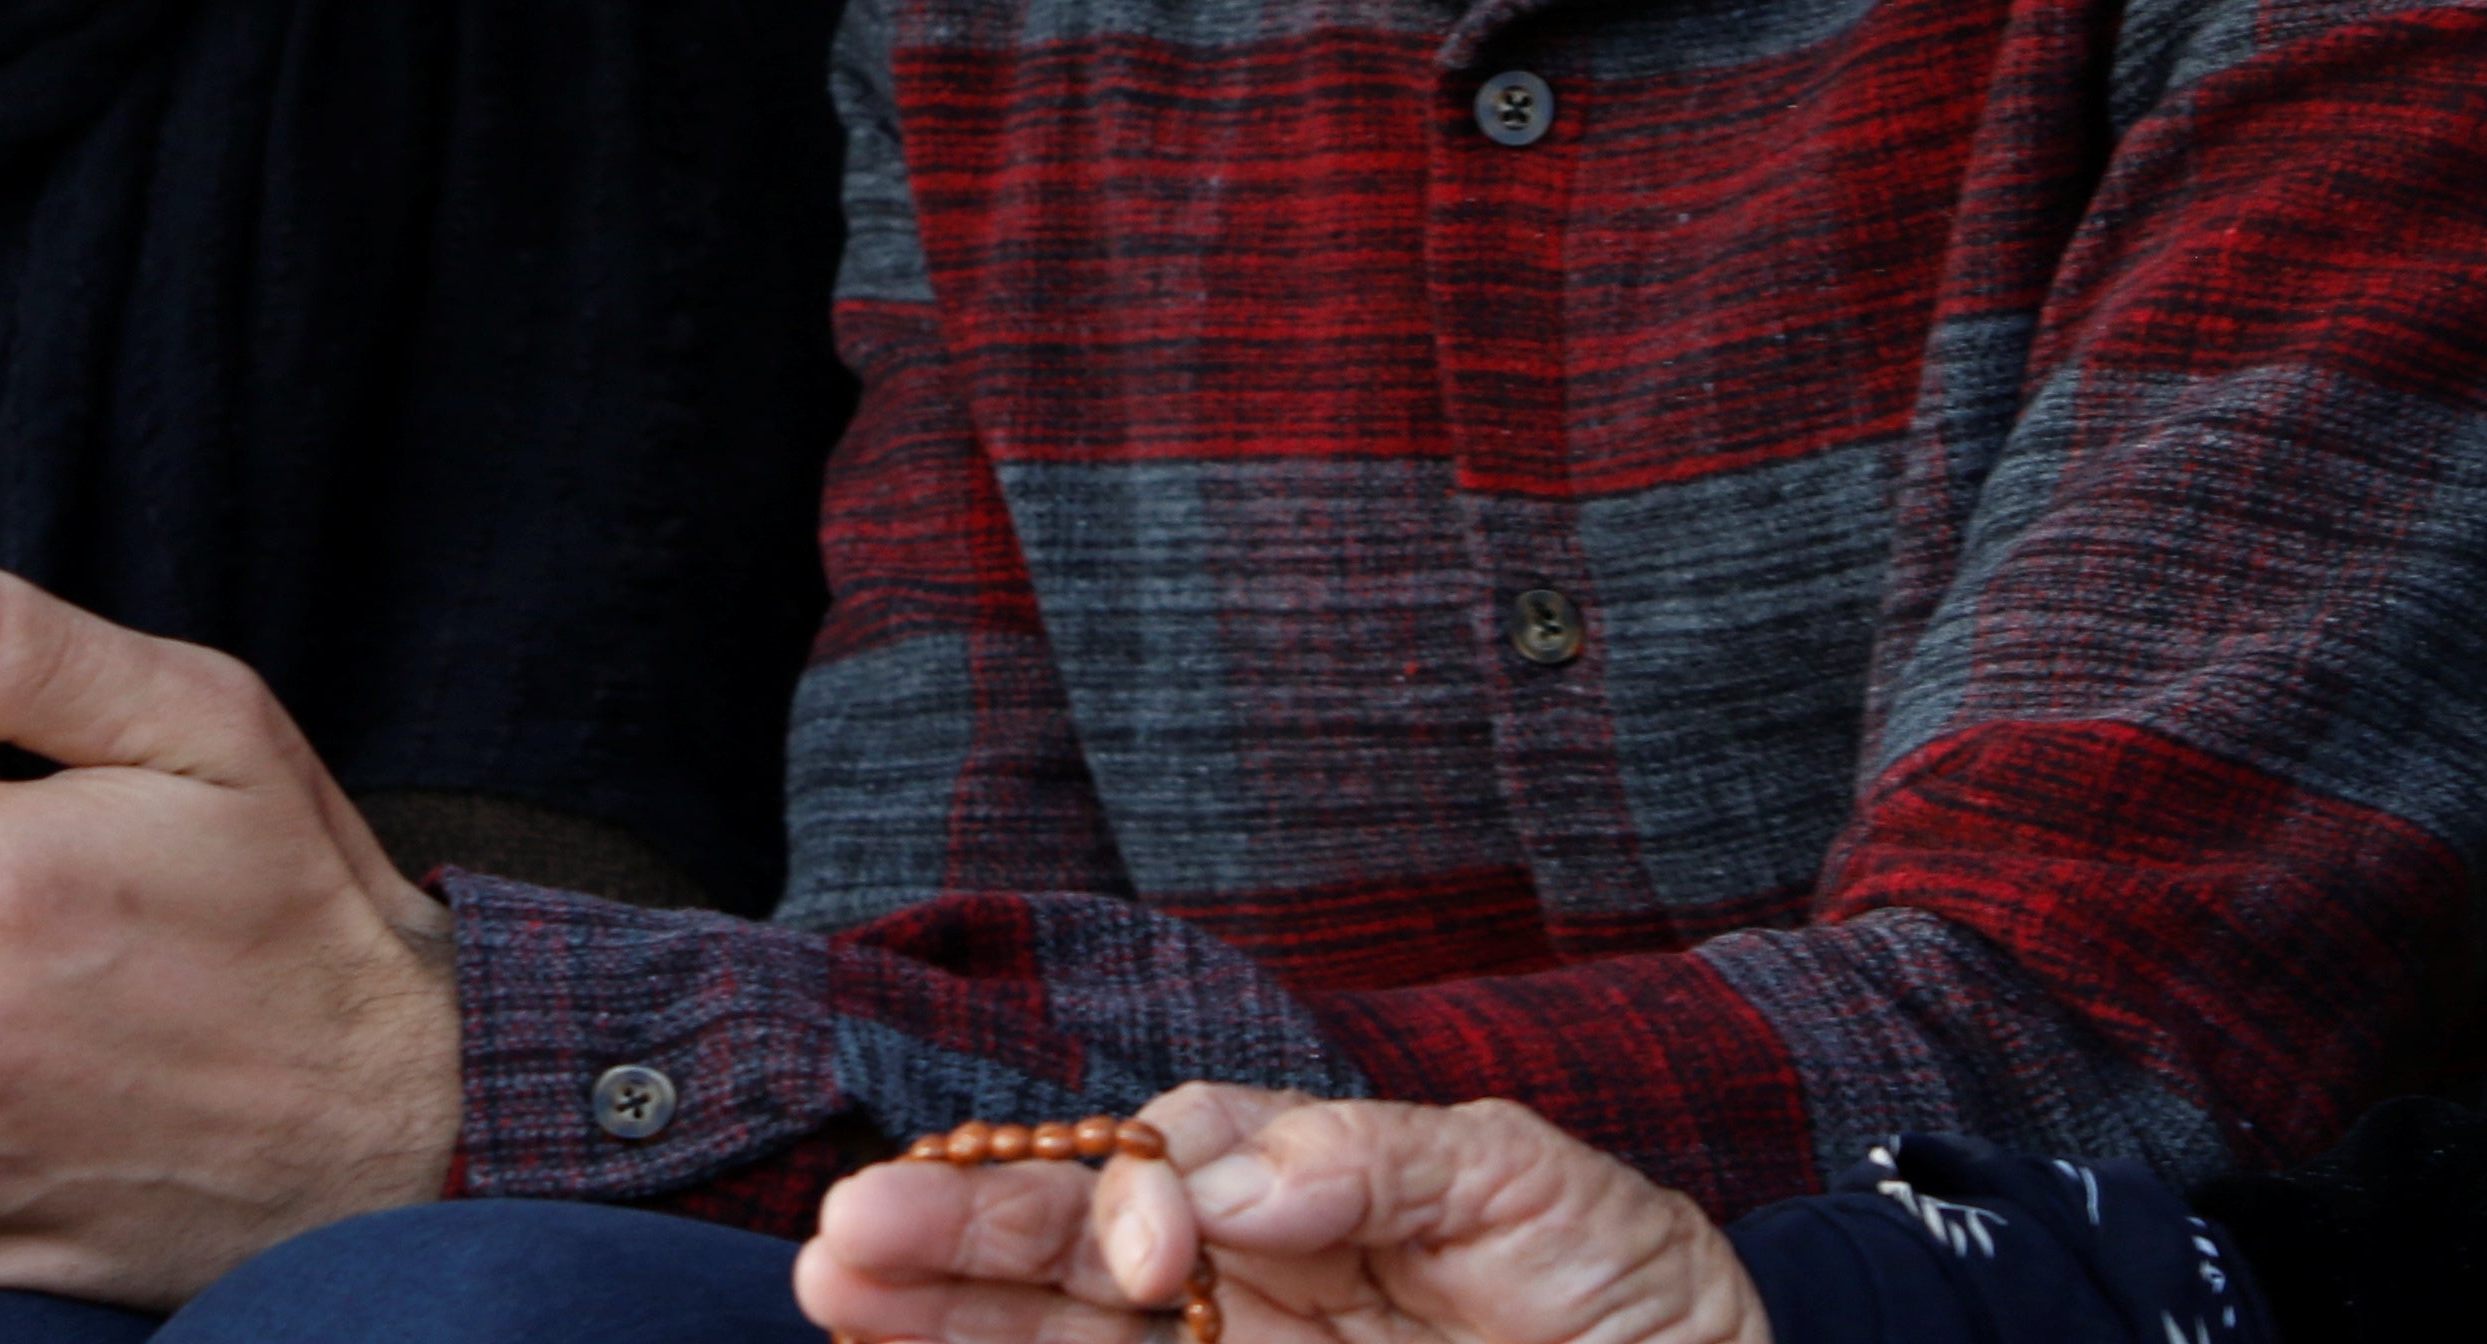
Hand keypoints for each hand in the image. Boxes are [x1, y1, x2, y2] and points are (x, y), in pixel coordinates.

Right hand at [794, 1084, 1770, 1343]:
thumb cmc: (1644, 1306)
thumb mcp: (1545, 1195)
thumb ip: (1385, 1160)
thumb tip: (1228, 1169)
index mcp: (1313, 1193)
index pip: (1170, 1160)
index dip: (1131, 1187)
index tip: (1156, 1244)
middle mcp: (1253, 1283)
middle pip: (1075, 1246)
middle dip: (961, 1232)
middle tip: (852, 1238)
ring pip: (1064, 1336)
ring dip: (950, 1315)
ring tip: (842, 1288)